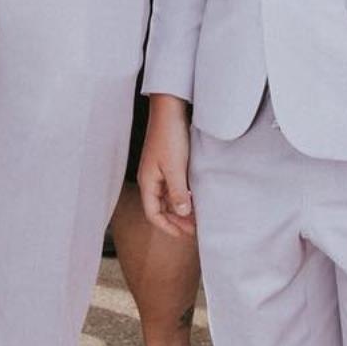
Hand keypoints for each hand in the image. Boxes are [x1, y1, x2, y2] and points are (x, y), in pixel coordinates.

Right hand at [136, 96, 196, 238]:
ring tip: (198, 215)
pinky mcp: (168, 163)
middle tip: (195, 228)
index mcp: (148, 182)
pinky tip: (195, 196)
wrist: (170, 110)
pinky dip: (184, 195)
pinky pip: (174, 186)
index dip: (168, 227)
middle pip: (161, 208)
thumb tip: (180, 214)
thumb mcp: (175, 168)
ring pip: (169, 198)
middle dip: (176, 220)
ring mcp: (159, 171)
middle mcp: (151, 179)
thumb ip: (177, 192)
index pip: (153, 214)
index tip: (184, 235)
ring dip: (181, 208)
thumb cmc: (169, 136)